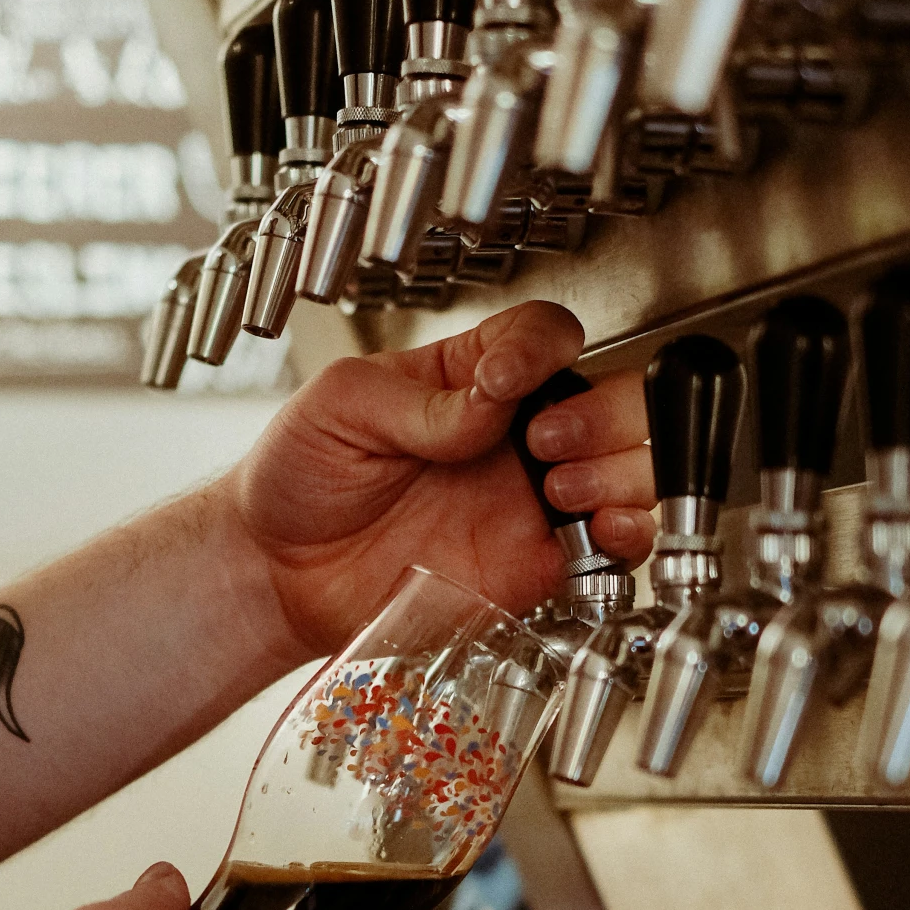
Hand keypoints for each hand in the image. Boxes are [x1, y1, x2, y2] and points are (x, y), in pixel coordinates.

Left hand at [228, 300, 654, 651]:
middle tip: (546, 438)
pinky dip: (628, 537)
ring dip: (619, 472)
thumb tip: (489, 400)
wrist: (278, 573)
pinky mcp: (532, 568)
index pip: (544, 336)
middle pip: (617, 400)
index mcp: (473, 380)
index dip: (541, 348)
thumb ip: (420, 397)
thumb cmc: (299, 478)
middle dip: (604, 414)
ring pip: (632, 473)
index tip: (502, 379)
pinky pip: (611, 553)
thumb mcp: (341, 404)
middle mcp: (515, 439)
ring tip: (558, 485)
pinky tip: (598, 528)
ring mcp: (530, 504)